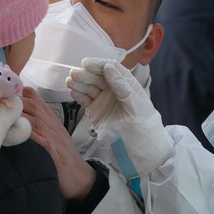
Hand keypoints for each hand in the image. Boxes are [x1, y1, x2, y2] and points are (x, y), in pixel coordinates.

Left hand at [22, 87, 96, 200]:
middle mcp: (52, 126)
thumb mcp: (52, 135)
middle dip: (13, 101)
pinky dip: (27, 136)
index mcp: (51, 120)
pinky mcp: (55, 154)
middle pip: (33, 105)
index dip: (17, 91)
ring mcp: (55, 139)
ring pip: (35, 121)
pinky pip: (41, 141)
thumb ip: (35, 124)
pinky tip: (14, 135)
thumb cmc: (62, 157)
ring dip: (17, 116)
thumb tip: (10, 117)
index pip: (34, 97)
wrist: (80, 177)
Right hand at [67, 58, 172, 176]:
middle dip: (86, 74)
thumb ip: (122, 86)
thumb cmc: (143, 125)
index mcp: (127, 85)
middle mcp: (114, 90)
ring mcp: (104, 100)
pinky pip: (85, 100)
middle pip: (98, 77)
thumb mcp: (135, 104)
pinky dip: (78, 95)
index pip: (111, 69)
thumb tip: (108, 68)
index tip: (87, 63)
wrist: (139, 149)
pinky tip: (72, 91)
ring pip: (89, 87)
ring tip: (70, 81)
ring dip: (79, 83)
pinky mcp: (95, 111)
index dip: (99, 64)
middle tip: (74, 74)